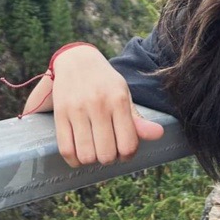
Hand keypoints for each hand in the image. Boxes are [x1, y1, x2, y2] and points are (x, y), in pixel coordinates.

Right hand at [24, 44, 163, 167]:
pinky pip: (66, 150)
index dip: (127, 155)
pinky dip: (74, 160)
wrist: (76, 59)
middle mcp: (98, 104)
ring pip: (86, 155)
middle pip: (106, 155)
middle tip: (107, 148)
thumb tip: (159, 134)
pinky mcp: (60, 113)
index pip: (127, 145)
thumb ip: (138, 119)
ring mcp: (77, 109)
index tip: (123, 149)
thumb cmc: (104, 82)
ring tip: (93, 148)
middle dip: (109, 158)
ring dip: (92, 159)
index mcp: (118, 99)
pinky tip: (79, 152)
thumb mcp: (123, 94)